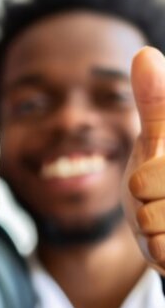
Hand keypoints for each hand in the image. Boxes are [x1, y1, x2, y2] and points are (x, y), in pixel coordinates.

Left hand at [125, 47, 164, 272]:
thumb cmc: (164, 178)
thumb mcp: (159, 139)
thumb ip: (156, 104)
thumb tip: (145, 55)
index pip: (149, 176)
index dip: (145, 180)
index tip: (155, 179)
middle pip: (151, 206)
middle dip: (146, 208)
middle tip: (160, 204)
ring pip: (160, 234)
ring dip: (155, 233)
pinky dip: (163, 252)